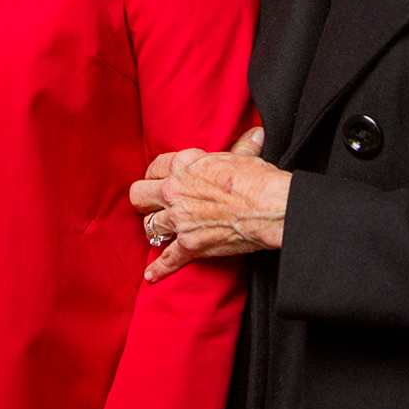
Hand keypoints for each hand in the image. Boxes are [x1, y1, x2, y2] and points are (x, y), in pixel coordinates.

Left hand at [129, 126, 289, 282]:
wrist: (270, 207)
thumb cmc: (258, 179)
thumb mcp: (244, 157)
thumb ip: (241, 146)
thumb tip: (254, 134)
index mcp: (183, 164)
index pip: (153, 167)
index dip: (154, 176)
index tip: (158, 182)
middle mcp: (174, 190)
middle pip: (139, 196)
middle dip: (143, 201)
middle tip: (151, 206)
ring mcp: (179, 218)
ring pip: (149, 225)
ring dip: (155, 230)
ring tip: (159, 232)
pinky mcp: (190, 244)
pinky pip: (167, 259)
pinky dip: (159, 268)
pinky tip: (151, 275)